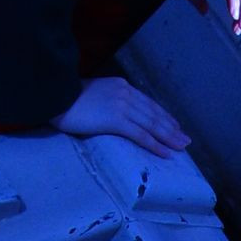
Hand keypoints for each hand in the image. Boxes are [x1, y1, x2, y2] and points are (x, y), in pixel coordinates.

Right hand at [52, 76, 191, 156]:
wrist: (55, 96)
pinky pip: (141, 135)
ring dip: (169, 138)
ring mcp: (122, 106)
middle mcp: (125, 93)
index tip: (175, 126)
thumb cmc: (69, 99)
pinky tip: (166, 153)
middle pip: (154, 114)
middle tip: (185, 140)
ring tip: (181, 148)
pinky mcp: (115, 120)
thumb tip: (118, 114)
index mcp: (121, 86)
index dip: (164, 116)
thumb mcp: (95, 93)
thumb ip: (110, 100)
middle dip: (172, 128)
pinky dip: (156, 145)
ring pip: (152, 125)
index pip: (148, 103)